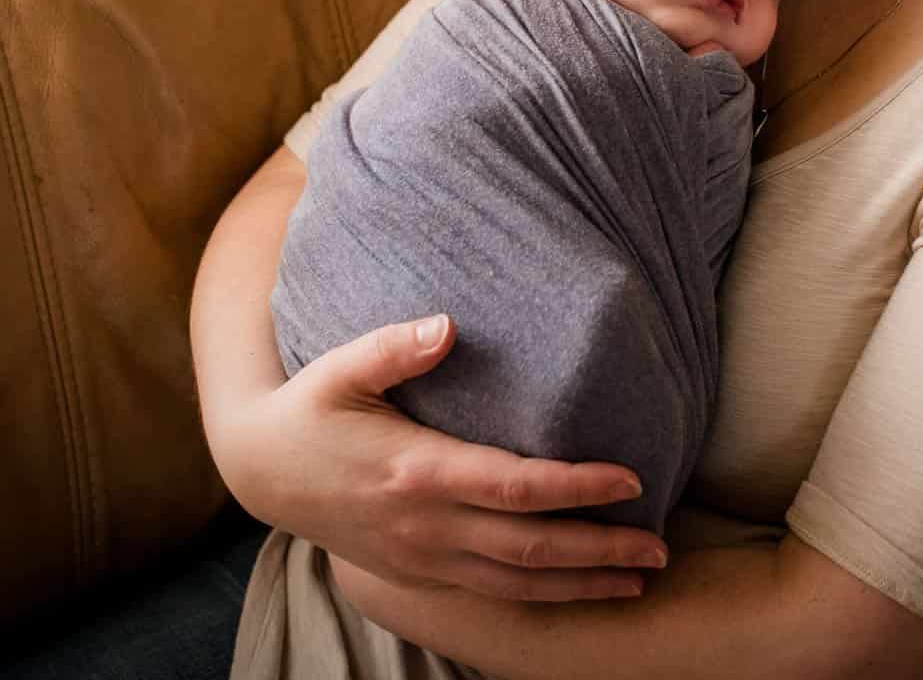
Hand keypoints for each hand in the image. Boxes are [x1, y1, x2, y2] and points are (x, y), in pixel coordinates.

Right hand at [214, 313, 669, 601]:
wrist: (261, 472)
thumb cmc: (310, 409)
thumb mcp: (340, 368)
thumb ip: (393, 347)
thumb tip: (447, 325)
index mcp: (417, 471)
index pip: (515, 487)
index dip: (577, 487)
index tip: (631, 479)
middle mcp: (426, 526)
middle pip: (530, 549)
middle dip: (600, 549)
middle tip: (660, 546)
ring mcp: (422, 558)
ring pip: (517, 585)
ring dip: (582, 583)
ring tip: (639, 577)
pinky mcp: (418, 574)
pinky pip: (491, 596)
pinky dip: (542, 597)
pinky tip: (580, 589)